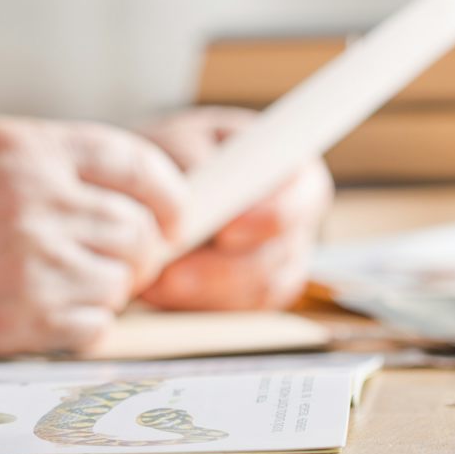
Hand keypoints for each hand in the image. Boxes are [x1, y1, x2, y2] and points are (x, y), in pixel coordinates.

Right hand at [0, 118, 191, 356]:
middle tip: (122, 254)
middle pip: (138, 228)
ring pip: (120, 281)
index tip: (173, 209)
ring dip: (110, 283)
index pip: (140, 165)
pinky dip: (83, 320)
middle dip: (141, 244)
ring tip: (69, 278)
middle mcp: (34, 203)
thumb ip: (43, 160)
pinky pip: (89, 326)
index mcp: (24, 149)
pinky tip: (46, 307)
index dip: (168, 192)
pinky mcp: (12, 323)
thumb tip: (120, 190)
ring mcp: (26, 266)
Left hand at [135, 107, 333, 311]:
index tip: (226, 232)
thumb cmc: (174, 155)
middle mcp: (297, 223)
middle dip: (222, 269)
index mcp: (294, 173)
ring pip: (256, 292)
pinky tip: (158, 292)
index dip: (272, 217)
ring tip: (155, 283)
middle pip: (279, 256)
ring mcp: (280, 264)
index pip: (303, 197)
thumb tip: (198, 188)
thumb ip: (192, 157)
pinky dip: (195, 305)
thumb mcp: (178, 140)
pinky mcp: (254, 296)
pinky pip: (235, 313)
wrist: (150, 187)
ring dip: (203, 292)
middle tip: (172, 272)